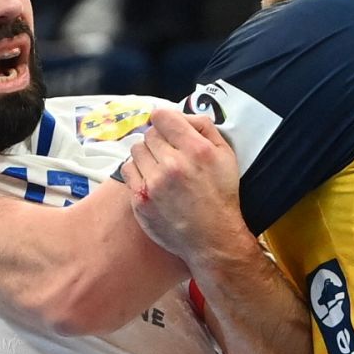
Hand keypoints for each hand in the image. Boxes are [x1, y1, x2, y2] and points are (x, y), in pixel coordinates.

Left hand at [126, 109, 247, 261]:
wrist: (212, 238)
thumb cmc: (220, 195)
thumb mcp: (226, 154)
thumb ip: (204, 127)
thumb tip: (181, 115)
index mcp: (195, 149)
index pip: (162, 116)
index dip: (164, 119)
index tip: (168, 128)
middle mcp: (172, 164)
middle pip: (149, 133)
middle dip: (159, 140)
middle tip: (169, 154)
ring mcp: (153, 184)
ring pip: (136, 150)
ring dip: (147, 155)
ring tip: (160, 168)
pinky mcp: (140, 200)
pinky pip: (127, 170)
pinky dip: (138, 172)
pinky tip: (152, 181)